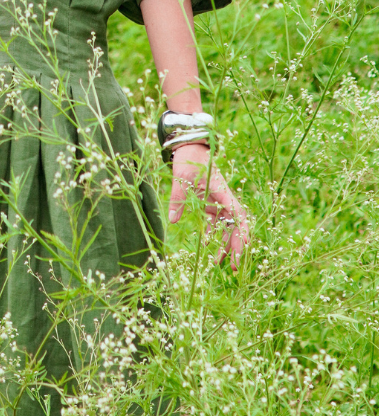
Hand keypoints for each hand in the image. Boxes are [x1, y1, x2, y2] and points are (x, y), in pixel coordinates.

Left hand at [168, 142, 249, 269]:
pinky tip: (207, 248)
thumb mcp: (181, 177)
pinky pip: (215, 223)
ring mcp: (217, 202)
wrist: (189, 146)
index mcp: (222, 192)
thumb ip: (177, 198)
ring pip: (226, 227)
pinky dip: (213, 236)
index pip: (238, 215)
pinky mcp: (209, 203)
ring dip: (225, 245)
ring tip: (218, 264)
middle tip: (234, 268)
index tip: (241, 250)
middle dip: (236, 247)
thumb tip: (173, 220)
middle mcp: (223, 199)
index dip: (242, 234)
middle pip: (236, 226)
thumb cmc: (189, 159)